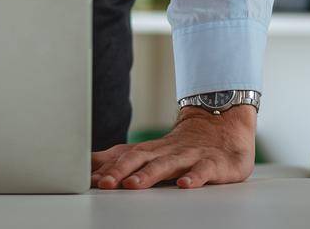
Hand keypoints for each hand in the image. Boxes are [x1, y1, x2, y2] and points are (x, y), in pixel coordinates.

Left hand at [90, 105, 255, 189]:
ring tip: (133, 184)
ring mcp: (191, 156)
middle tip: (104, 183)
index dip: (107, 168)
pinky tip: (184, 184)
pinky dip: (194, 177)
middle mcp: (168, 152)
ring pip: (168, 164)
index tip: (89, 179)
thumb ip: (120, 158)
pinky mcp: (214, 164)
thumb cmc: (184, 146)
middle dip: (121, 170)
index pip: (126, 157)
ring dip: (149, 174)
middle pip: (141, 158)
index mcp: (153, 151)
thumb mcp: (151, 152)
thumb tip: (87, 164)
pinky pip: (204, 170)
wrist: (223, 125)